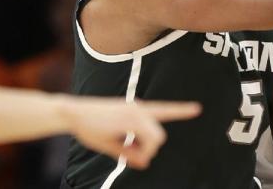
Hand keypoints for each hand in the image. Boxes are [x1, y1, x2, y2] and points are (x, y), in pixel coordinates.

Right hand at [65, 97, 200, 169]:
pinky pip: (145, 138)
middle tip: (131, 155)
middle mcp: (140, 109)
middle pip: (159, 137)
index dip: (181, 110)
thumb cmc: (90, 127)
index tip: (198, 109)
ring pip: (155, 138)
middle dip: (148, 150)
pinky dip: (137, 149)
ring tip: (124, 148)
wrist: (73, 114)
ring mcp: (136, 112)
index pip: (164, 110)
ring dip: (143, 150)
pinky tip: (119, 140)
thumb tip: (145, 164)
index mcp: (138, 112)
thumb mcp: (110, 143)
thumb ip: (128, 153)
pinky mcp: (129, 118)